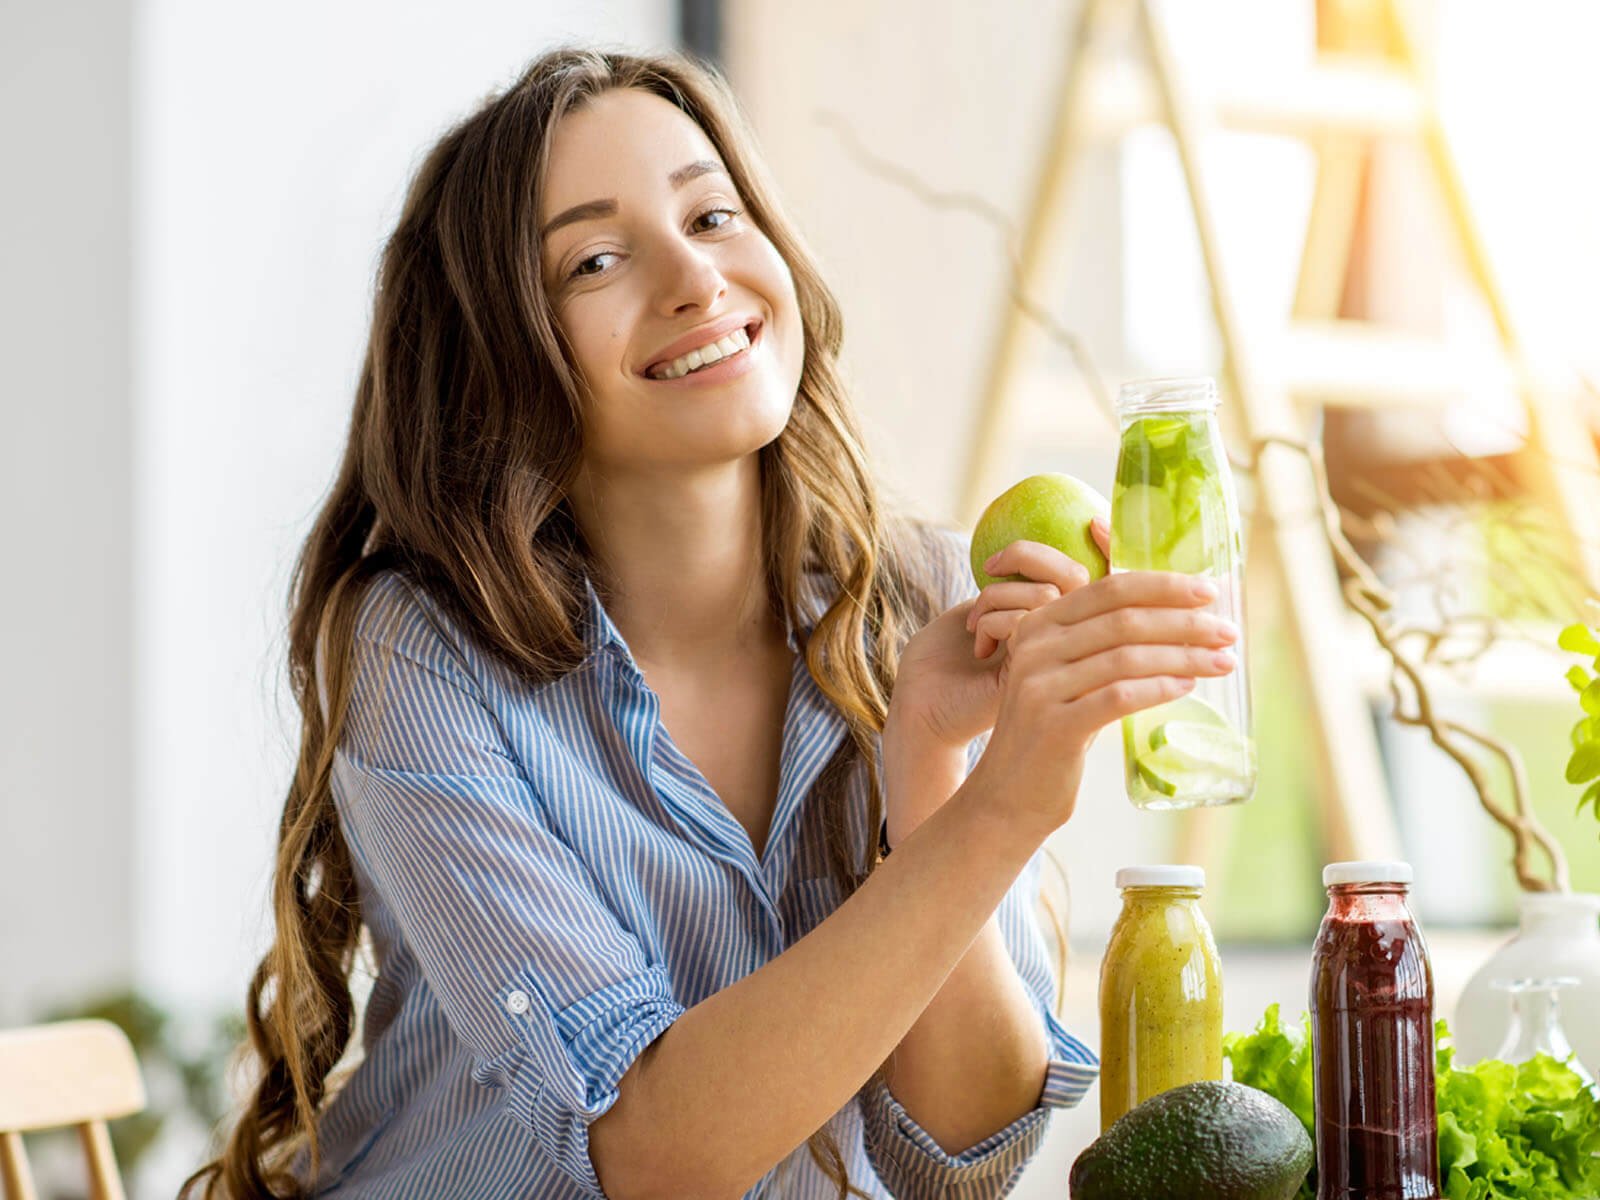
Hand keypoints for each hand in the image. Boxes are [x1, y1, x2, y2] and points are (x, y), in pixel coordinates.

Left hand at [888, 526, 1102, 752]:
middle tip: (992, 566)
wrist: (923, 709)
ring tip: (976, 625)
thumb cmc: (943, 658)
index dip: (1111, 547)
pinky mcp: (1036, 675)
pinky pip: (1028, 623)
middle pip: (1079, 577)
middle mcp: (1066, 643)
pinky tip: (980, 647)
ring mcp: (1055, 662)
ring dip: (1000, 595)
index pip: (1103, 578)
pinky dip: (996, 619)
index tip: (1096, 524)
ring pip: (1050, 595)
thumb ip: (1016, 588)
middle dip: (1029, 557)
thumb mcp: (980, 611)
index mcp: (1057, 624)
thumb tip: (1048, 552)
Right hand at [970, 566, 1239, 837]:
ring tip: (1222, 662)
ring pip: (1127, 657)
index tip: (1208, 591)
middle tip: (1227, 631)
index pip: (1108, 589)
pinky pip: (1120, 696)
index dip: (1162, 586)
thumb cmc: (1051, 731)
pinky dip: (1160, 687)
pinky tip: (1187, 686)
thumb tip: (1179, 617)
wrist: (1008, 794)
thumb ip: (1100, 644)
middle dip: (1184, 621)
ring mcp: (1041, 685)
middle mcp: (1034, 647)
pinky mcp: (1055, 725)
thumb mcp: (1064, 676)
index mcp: (1038, 624)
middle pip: (1123, 620)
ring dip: (1184, 656)